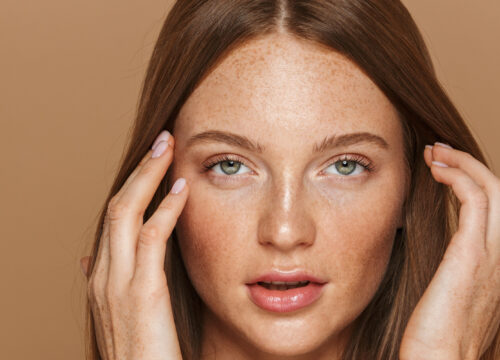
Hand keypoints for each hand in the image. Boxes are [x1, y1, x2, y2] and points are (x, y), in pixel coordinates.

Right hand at [80, 130, 188, 359]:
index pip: (113, 219)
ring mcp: (118, 283)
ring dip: (149, 176)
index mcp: (102, 277)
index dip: (133, 186)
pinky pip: (151, 239)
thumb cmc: (144, 352)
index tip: (153, 162)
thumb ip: (107, 281)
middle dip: (140, 170)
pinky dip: (166, 209)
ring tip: (169, 149)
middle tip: (162, 141)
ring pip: (126, 212)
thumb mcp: (120, 312)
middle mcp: (104, 275)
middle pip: (116, 206)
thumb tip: (89, 257)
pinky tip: (182, 190)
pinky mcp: (142, 293)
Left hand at [399, 142, 499, 359]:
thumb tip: (440, 251)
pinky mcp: (473, 254)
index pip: (494, 210)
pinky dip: (459, 177)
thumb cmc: (436, 333)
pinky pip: (475, 201)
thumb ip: (454, 268)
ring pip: (493, 190)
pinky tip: (435, 171)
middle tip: (438, 152)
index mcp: (498, 263)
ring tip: (434, 153)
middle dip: (469, 164)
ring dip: (464, 163)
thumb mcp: (451, 293)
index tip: (442, 169)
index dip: (472, 182)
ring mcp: (494, 254)